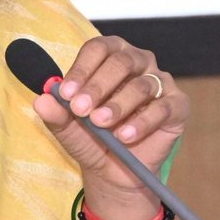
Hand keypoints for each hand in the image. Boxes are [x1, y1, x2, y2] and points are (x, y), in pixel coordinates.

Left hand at [32, 36, 188, 219]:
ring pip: (141, 85)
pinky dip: (142, 122)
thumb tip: (41, 100)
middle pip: (120, 62)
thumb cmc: (92, 137)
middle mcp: (138, 62)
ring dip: (118, 106)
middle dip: (98, 86)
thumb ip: (56, 113)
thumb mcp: (69, 128)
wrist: (114, 169)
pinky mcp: (177, 105)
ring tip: (101, 125)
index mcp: (110, 56)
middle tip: (81, 109)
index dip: (82, 69)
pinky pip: (163, 108)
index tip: (66, 93)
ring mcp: (160, 82)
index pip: (98, 49)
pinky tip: (124, 136)